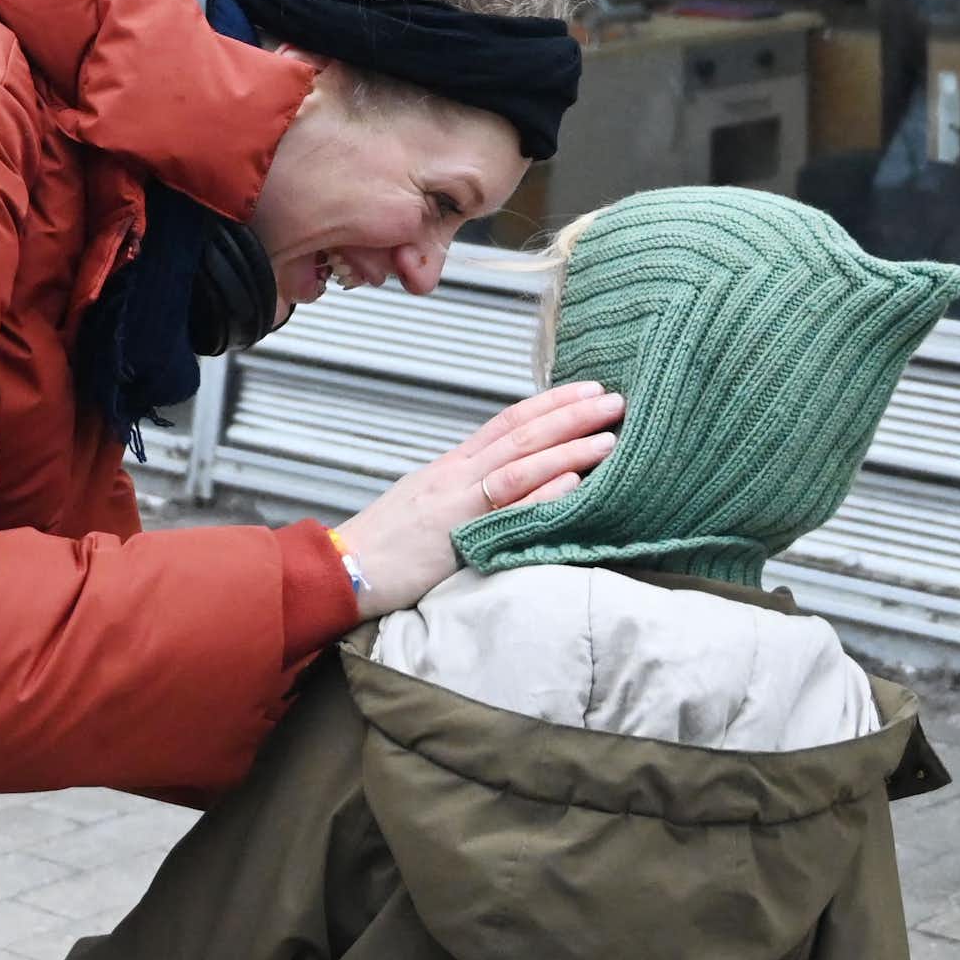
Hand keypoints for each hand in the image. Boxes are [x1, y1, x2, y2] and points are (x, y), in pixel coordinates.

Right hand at [332, 382, 621, 617]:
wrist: (346, 568)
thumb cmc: (386, 546)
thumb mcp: (428, 505)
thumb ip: (466, 491)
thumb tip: (503, 485)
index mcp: (453, 466)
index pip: (508, 422)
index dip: (550, 403)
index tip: (587, 391)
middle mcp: (457, 473)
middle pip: (522, 433)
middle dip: (571, 413)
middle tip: (614, 398)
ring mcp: (457, 499)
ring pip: (521, 462)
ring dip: (569, 446)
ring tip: (610, 435)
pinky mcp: (456, 532)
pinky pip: (506, 506)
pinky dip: (542, 491)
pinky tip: (574, 480)